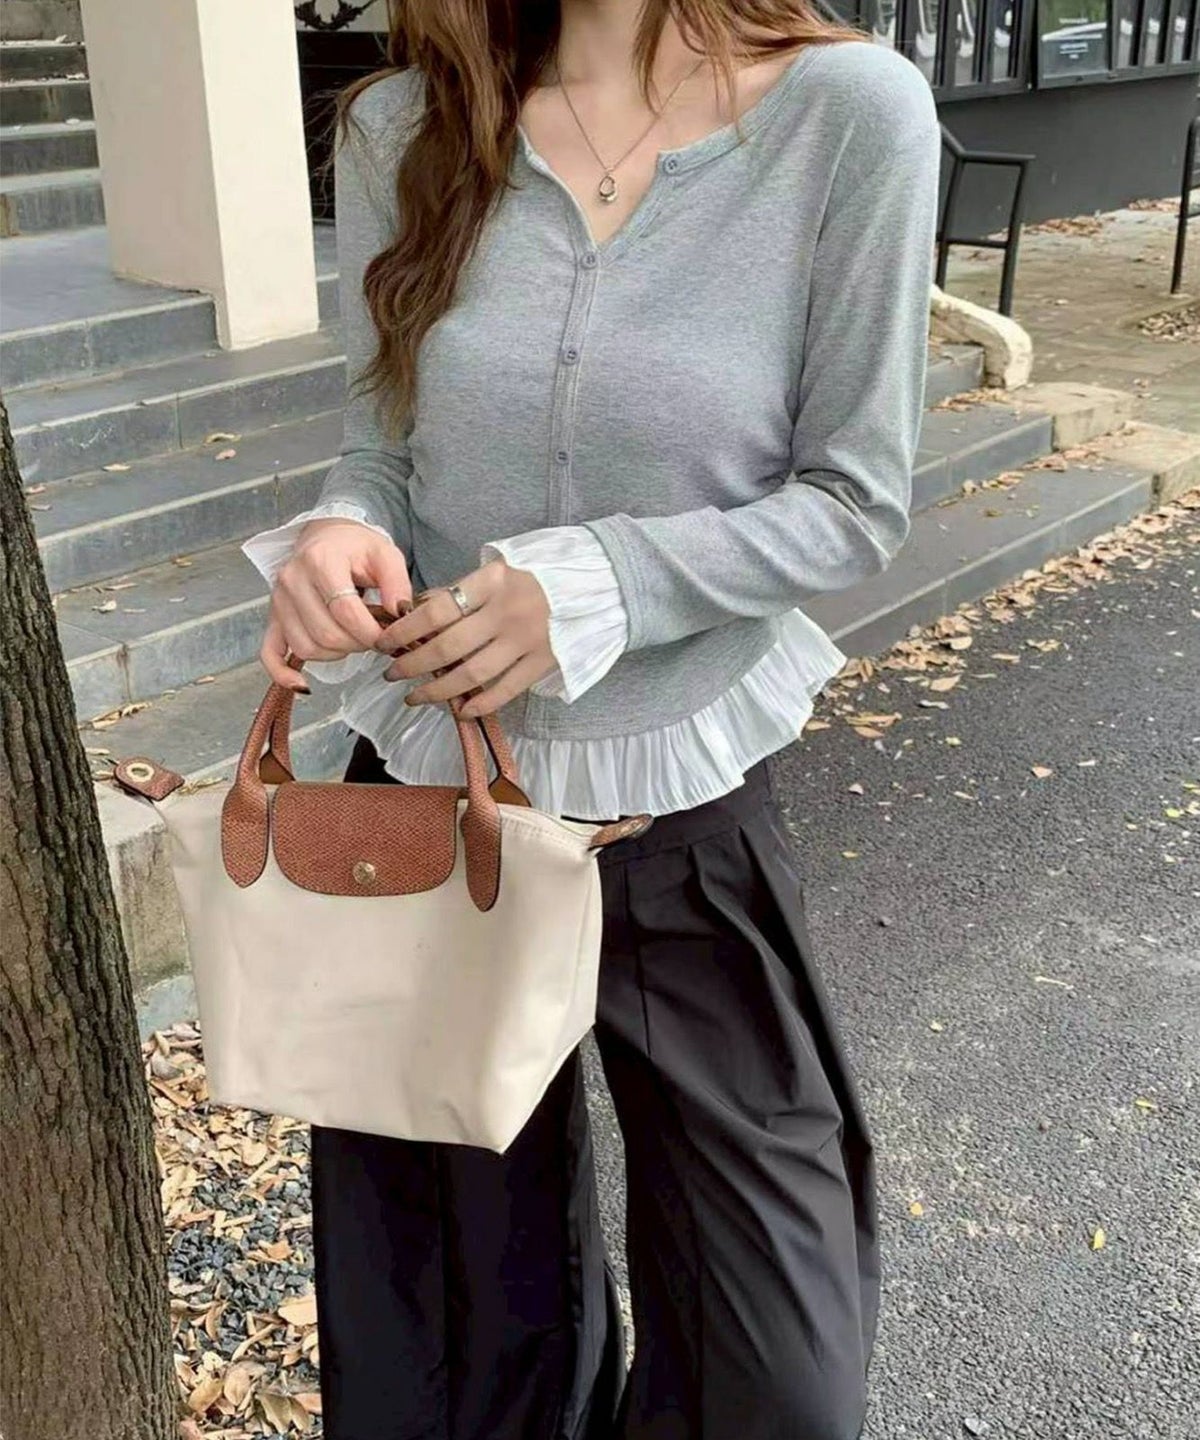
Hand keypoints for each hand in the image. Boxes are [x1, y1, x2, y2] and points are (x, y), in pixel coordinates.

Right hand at [260, 518, 411, 690]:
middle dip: (357, 644)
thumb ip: (397, 583)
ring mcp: (278, 600)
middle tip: (373, 637)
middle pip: (326, 633)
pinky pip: (270, 653)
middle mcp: (292, 579)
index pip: (345, 611)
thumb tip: (401, 614)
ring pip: (306, 647)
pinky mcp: (273, 617)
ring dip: (335, 655)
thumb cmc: (356, 547)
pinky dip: (283, 674)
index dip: (370, 633)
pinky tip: (303, 685)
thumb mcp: (385, 554)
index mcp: (321, 560)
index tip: (387, 638)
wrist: (325, 537)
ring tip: (351, 639)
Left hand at [375, 559, 554, 717]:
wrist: (599, 581)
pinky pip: (506, 689)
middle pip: (447, 647)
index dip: (404, 630)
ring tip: (415, 697)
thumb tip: (418, 609)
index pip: (436, 610)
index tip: (384, 642)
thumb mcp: (500, 567)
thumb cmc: (540, 573)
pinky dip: (480, 704)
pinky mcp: (545, 661)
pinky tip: (460, 710)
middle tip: (392, 674)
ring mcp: (527, 639)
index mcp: (492, 581)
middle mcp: (507, 611)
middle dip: (412, 664)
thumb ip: (462, 589)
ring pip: (472, 674)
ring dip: (437, 690)